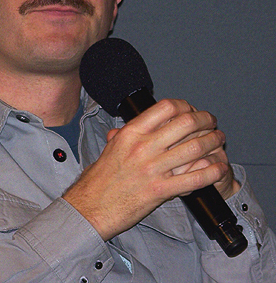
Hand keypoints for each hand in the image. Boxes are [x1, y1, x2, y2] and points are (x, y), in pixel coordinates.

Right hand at [63, 99, 228, 240]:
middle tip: (211, 122)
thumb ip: (122, 135)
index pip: (166, 108)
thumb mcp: (110, 148)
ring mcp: (153, 169)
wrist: (91, 206)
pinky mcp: (161, 191)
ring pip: (195, 148)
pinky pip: (195, 178)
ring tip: (219, 140)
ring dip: (213, 142)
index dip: (185, 105)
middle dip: (205, 120)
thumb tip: (127, 128)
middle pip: (186, 123)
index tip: (192, 109)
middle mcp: (143, 147)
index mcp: (131, 133)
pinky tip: (219, 167)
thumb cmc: (100, 178)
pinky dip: (212, 171)